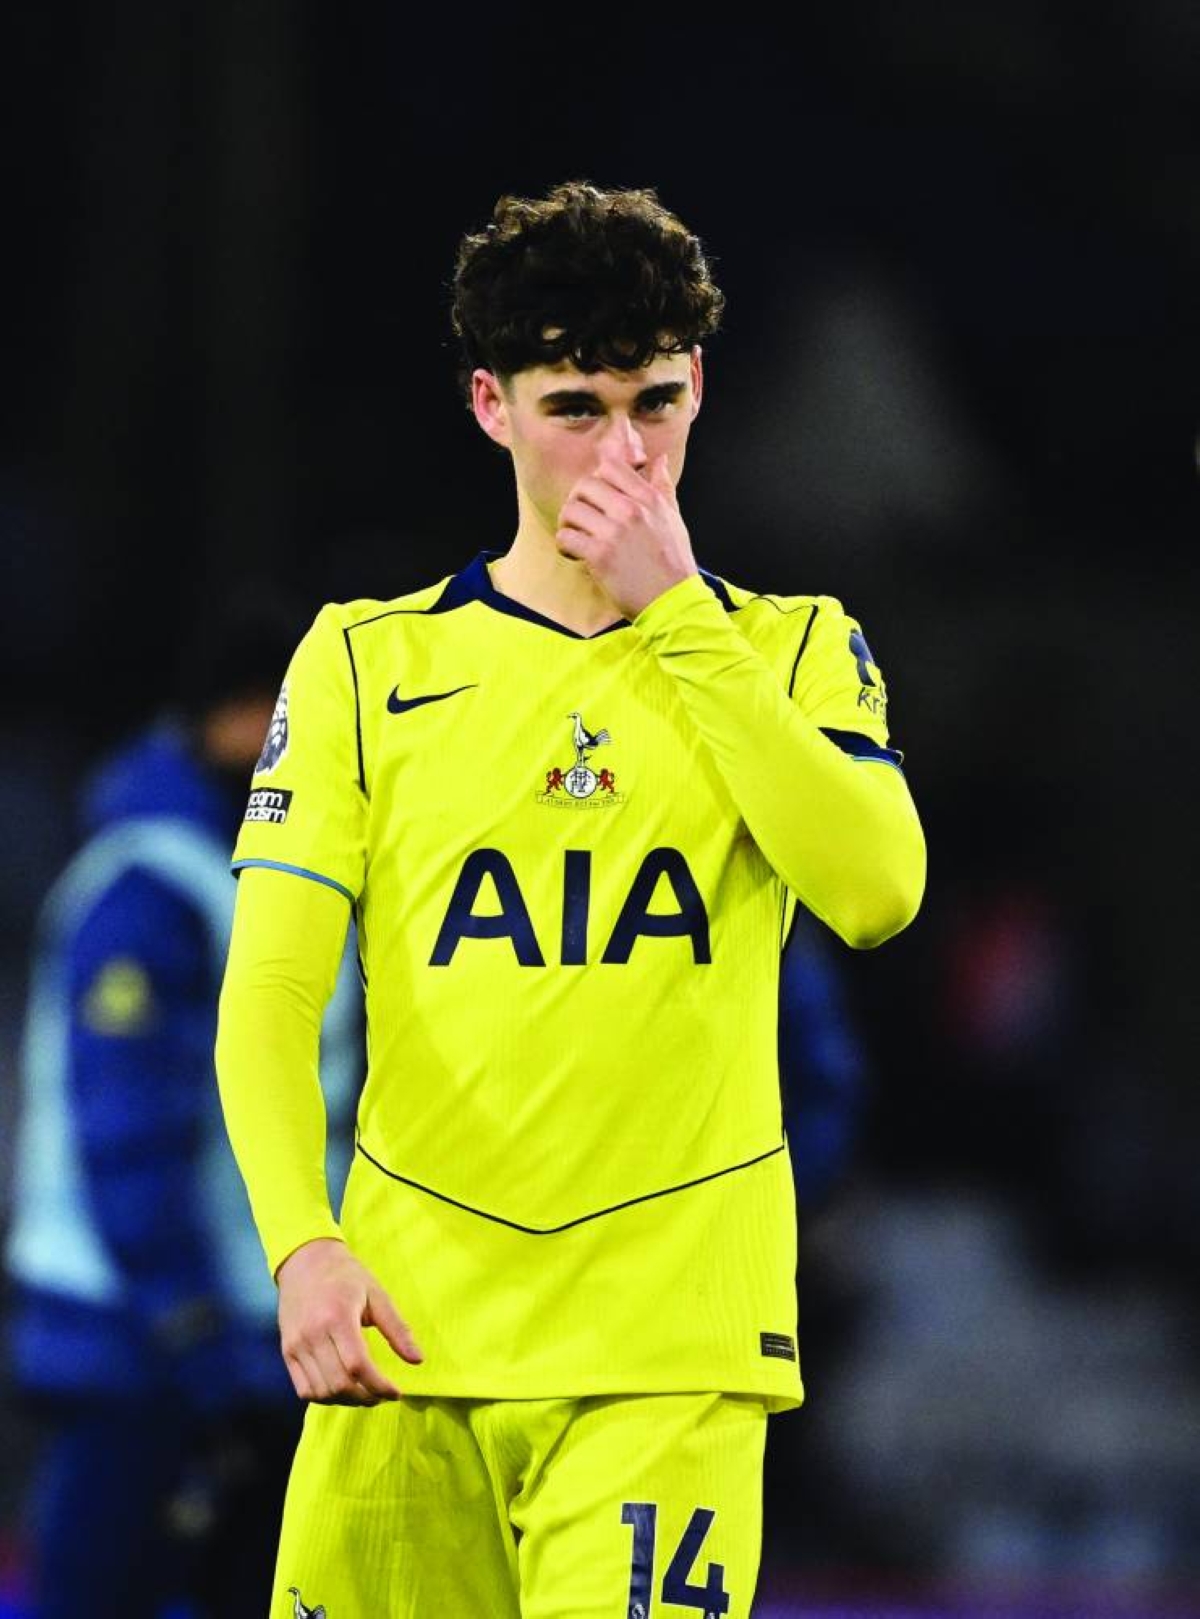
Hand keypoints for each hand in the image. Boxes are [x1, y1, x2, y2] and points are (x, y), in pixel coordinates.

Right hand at [276, 1237, 422, 1405]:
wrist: (304, 1262)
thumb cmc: (346, 1276)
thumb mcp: (377, 1294)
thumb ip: (397, 1329)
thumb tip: (418, 1360)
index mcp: (337, 1316)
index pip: (358, 1365)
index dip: (379, 1386)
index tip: (395, 1392)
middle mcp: (313, 1334)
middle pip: (339, 1384)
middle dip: (366, 1398)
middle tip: (382, 1395)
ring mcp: (296, 1345)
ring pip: (321, 1392)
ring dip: (346, 1401)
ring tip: (365, 1394)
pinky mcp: (287, 1352)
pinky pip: (303, 1390)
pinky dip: (324, 1398)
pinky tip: (342, 1391)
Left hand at [556, 448, 697, 618]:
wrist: (673, 601)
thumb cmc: (674, 562)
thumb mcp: (673, 518)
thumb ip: (663, 486)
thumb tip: (660, 460)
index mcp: (648, 498)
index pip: (611, 466)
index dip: (598, 479)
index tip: (598, 498)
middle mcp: (631, 510)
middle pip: (585, 484)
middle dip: (578, 500)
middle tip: (582, 518)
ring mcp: (614, 533)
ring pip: (571, 510)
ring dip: (568, 523)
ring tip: (576, 537)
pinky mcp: (600, 556)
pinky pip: (566, 537)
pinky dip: (564, 545)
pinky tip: (574, 554)